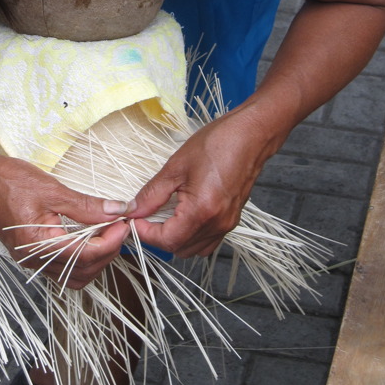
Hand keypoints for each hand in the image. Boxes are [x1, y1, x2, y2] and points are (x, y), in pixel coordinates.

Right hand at [0, 155, 132, 288]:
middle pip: (82, 271)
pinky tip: (88, 238)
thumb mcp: (52, 189)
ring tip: (107, 233)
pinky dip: (80, 258)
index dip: (110, 242)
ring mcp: (30, 260)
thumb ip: (86, 206)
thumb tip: (117, 210)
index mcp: (37, 244)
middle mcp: (33, 259)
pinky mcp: (30, 255)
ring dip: (95, 259)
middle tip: (119, 227)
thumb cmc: (9, 180)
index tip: (123, 224)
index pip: (85, 255)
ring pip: (73, 275)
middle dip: (107, 252)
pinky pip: (61, 268)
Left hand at [129, 106, 277, 257]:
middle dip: (158, 236)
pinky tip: (183, 215)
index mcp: (201, 211)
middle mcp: (217, 224)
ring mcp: (227, 224)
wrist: (250, 135)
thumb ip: (152, 193)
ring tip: (163, 215)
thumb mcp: (176, 166)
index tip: (134, 220)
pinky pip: (208, 241)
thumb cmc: (216, 144)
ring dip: (175, 237)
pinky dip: (191, 235)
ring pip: (194, 249)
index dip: (145, 233)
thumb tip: (133, 210)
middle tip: (145, 216)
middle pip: (179, 248)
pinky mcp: (232, 220)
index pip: (167, 240)